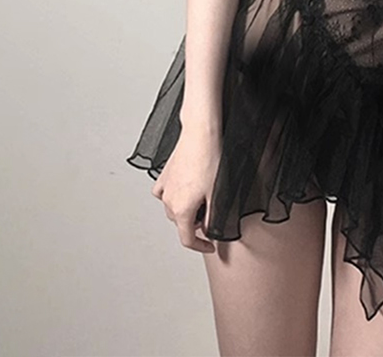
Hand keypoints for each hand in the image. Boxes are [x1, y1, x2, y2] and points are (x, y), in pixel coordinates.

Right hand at [150, 131, 220, 252]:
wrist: (200, 135)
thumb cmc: (210, 160)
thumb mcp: (217, 194)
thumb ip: (212, 218)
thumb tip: (209, 231)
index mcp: (182, 209)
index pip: (187, 239)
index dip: (201, 246)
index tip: (210, 246)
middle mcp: (169, 200)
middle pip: (181, 223)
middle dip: (195, 223)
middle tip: (211, 212)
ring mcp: (165, 187)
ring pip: (173, 208)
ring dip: (186, 209)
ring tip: (202, 197)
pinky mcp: (164, 175)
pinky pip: (165, 192)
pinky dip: (174, 195)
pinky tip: (186, 187)